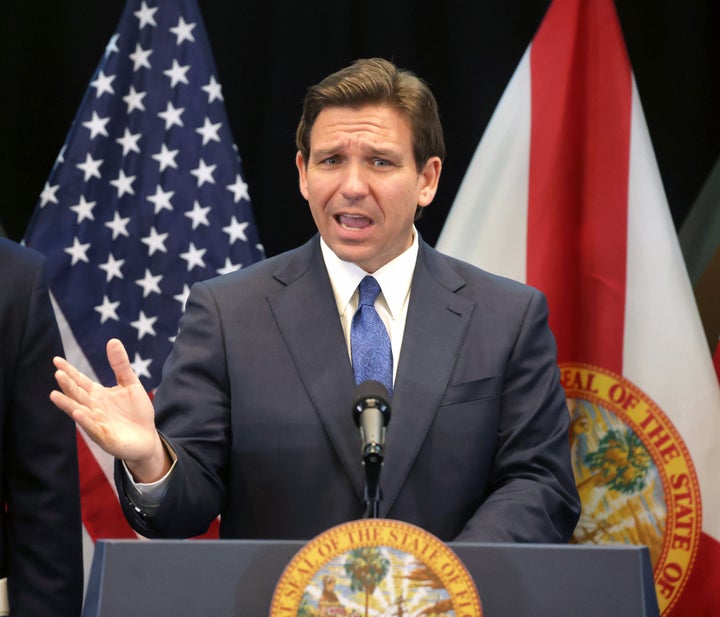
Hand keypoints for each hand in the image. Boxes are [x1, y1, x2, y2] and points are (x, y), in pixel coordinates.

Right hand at [51, 338, 170, 482]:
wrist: (147, 437)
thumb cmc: (136, 412)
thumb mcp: (130, 384)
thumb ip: (120, 365)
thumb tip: (112, 340)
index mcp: (98, 395)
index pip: (80, 381)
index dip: (70, 371)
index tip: (56, 359)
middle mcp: (93, 408)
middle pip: (78, 394)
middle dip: (68, 385)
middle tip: (58, 373)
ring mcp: (97, 423)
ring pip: (79, 412)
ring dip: (68, 404)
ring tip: (54, 394)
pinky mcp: (105, 437)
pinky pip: (93, 428)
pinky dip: (86, 421)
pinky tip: (78, 413)